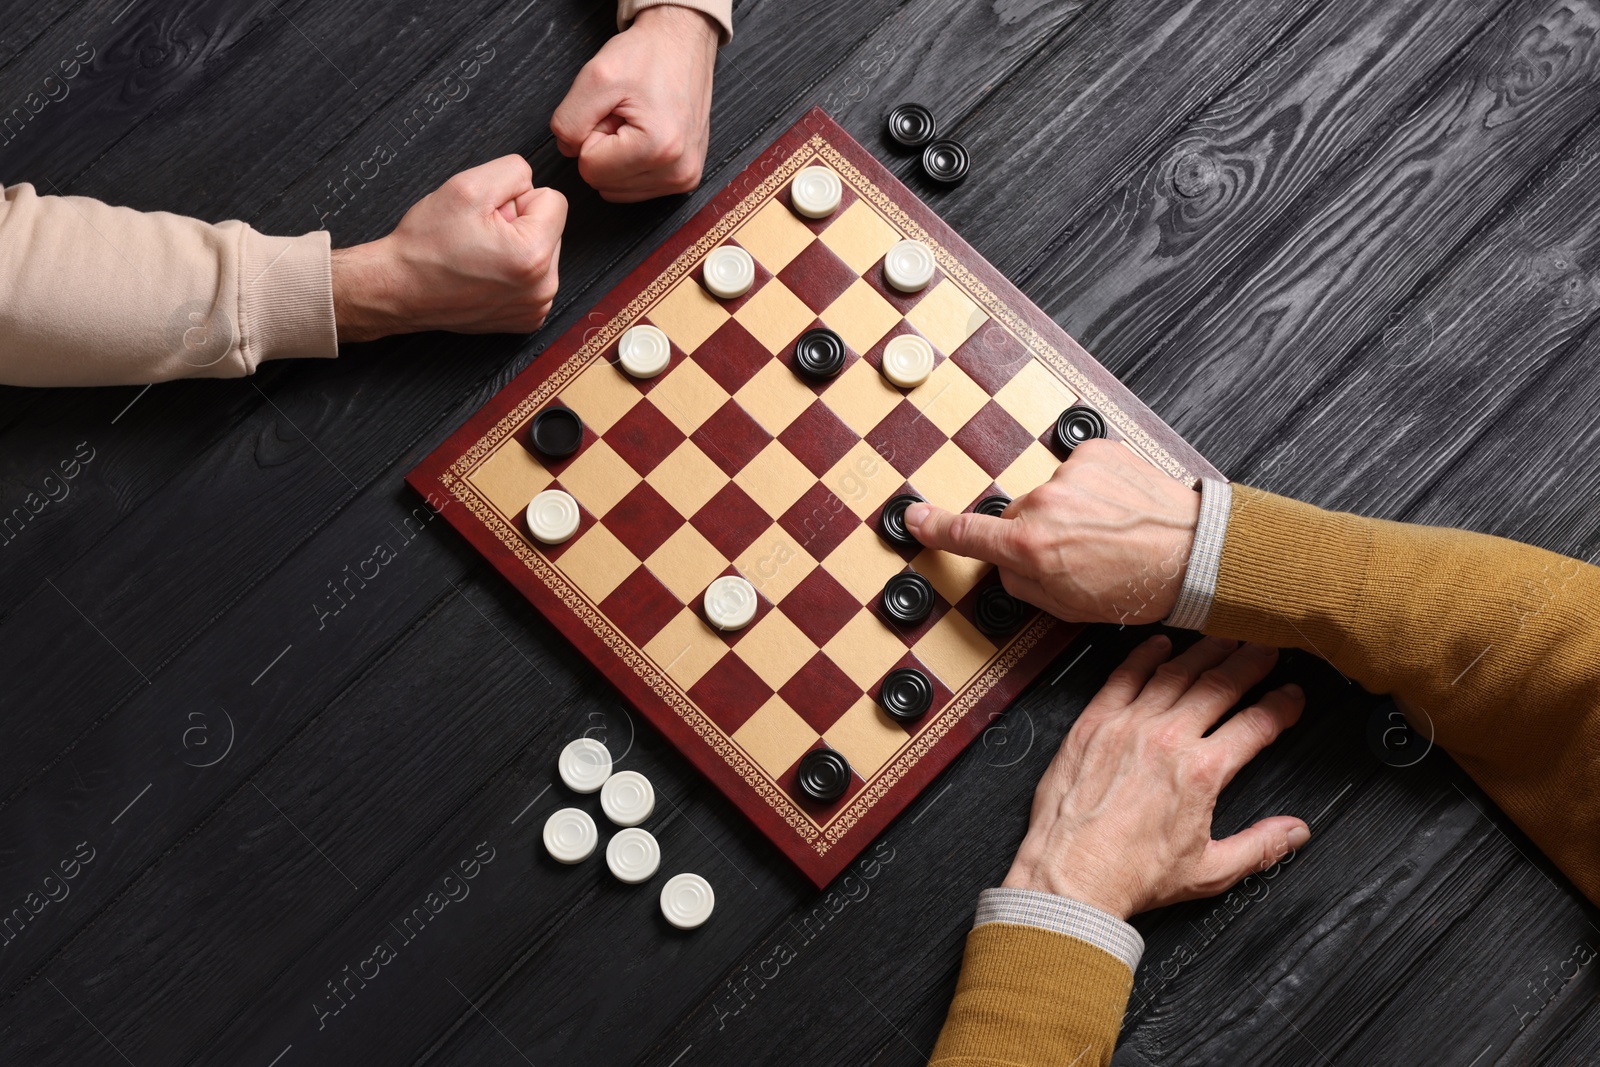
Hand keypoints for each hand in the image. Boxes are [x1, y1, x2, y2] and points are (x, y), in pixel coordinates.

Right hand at [331, 155, 566, 340]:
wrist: (400, 288)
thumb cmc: (426, 245)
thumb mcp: (466, 186)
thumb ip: (513, 171)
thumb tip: (532, 183)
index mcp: (534, 255)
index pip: (553, 200)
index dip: (516, 199)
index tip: (489, 216)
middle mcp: (543, 288)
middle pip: (550, 228)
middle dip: (518, 224)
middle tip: (480, 237)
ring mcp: (536, 307)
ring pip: (542, 252)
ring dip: (516, 247)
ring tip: (479, 255)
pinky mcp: (527, 319)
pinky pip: (534, 278)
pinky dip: (513, 272)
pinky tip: (484, 275)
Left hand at [551, 5, 717, 201]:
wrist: (681, 45)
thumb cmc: (646, 56)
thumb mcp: (594, 77)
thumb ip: (569, 121)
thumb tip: (568, 151)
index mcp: (658, 148)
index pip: (590, 169)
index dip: (591, 134)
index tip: (612, 110)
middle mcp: (678, 170)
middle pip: (604, 182)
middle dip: (605, 148)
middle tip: (623, 115)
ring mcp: (685, 177)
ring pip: (617, 189)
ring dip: (617, 157)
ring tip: (636, 123)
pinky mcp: (686, 178)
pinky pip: (635, 188)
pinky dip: (632, 163)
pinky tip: (645, 136)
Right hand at [904, 438, 1200, 624]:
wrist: (1194, 553)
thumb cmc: (1140, 585)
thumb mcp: (1067, 608)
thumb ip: (1023, 584)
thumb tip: (1006, 566)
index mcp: (1030, 548)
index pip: (967, 535)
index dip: (935, 528)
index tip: (915, 517)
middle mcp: (1044, 504)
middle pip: (1017, 518)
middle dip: (1037, 534)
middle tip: (1079, 553)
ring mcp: (1069, 473)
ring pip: (1051, 494)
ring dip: (1071, 509)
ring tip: (1109, 531)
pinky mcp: (1095, 451)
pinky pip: (1077, 471)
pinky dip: (1092, 487)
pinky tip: (1116, 508)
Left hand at [1003, 635, 1307, 918]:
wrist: (1071, 875)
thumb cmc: (1132, 875)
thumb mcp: (1209, 870)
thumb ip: (1259, 846)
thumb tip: (1295, 832)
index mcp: (1201, 772)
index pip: (1255, 725)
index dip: (1281, 706)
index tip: (1291, 695)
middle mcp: (1167, 739)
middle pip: (1219, 686)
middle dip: (1249, 663)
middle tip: (1265, 649)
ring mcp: (1127, 726)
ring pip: (1174, 674)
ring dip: (1204, 653)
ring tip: (1224, 639)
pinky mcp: (1092, 724)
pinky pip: (1123, 677)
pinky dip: (1144, 656)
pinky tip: (1160, 644)